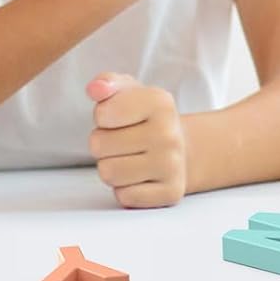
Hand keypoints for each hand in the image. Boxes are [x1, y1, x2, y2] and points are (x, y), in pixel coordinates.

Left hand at [86, 72, 187, 207]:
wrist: (183, 151)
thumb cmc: (146, 121)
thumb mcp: (131, 93)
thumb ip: (109, 84)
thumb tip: (95, 88)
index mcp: (160, 103)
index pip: (102, 113)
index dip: (103, 117)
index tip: (120, 118)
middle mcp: (170, 133)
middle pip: (99, 145)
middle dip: (104, 144)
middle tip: (125, 141)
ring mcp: (172, 165)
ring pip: (108, 173)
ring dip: (112, 168)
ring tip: (131, 159)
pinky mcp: (171, 192)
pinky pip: (124, 197)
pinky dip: (126, 189)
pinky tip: (141, 177)